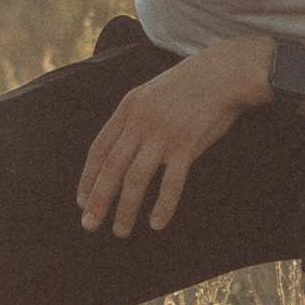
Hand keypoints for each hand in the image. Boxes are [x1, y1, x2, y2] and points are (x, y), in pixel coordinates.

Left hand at [76, 41, 268, 235]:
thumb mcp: (151, 95)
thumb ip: (134, 121)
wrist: (223, 73)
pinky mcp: (188, 143)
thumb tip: (118, 154)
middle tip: (89, 225)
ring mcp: (164, 132)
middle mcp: (141, 121)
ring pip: (136, 178)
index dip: (88, 178)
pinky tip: (156, 224)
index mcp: (128, 108)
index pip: (99, 149)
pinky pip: (171, 182)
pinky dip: (162, 205)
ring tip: (120, 231)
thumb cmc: (187, 89)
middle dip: (98, 199)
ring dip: (125, 208)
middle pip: (112, 167)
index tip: (81, 202)